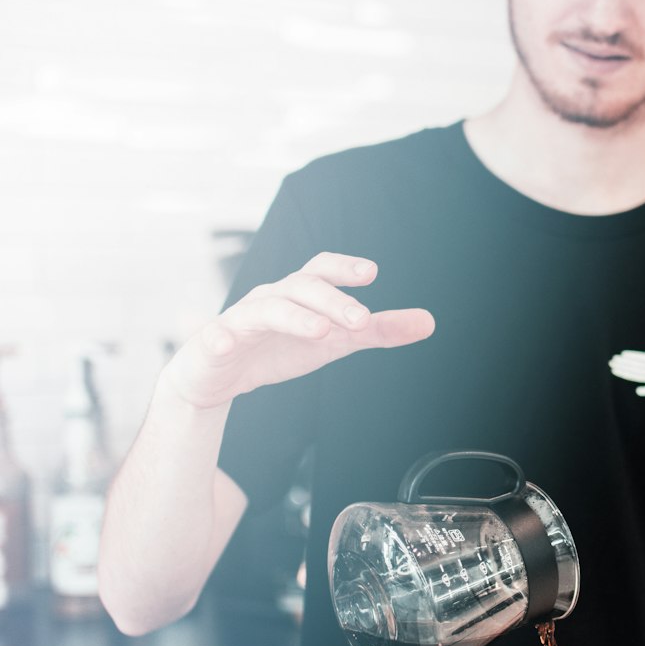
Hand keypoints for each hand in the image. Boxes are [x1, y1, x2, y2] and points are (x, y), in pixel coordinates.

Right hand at [162, 253, 434, 410]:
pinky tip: (229, 342)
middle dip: (332, 300)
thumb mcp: (335, 341)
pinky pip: (217, 336)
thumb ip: (379, 331)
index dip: (344, 268)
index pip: (322, 271)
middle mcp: (271, 297)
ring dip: (295, 318)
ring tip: (322, 332)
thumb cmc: (278, 348)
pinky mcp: (215, 343)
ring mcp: (241, 318)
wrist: (217, 377)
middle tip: (360, 321)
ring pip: (268, 309)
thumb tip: (429, 322)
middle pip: (301, 287)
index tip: (371, 273)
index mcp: (299, 293)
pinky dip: (223, 337)